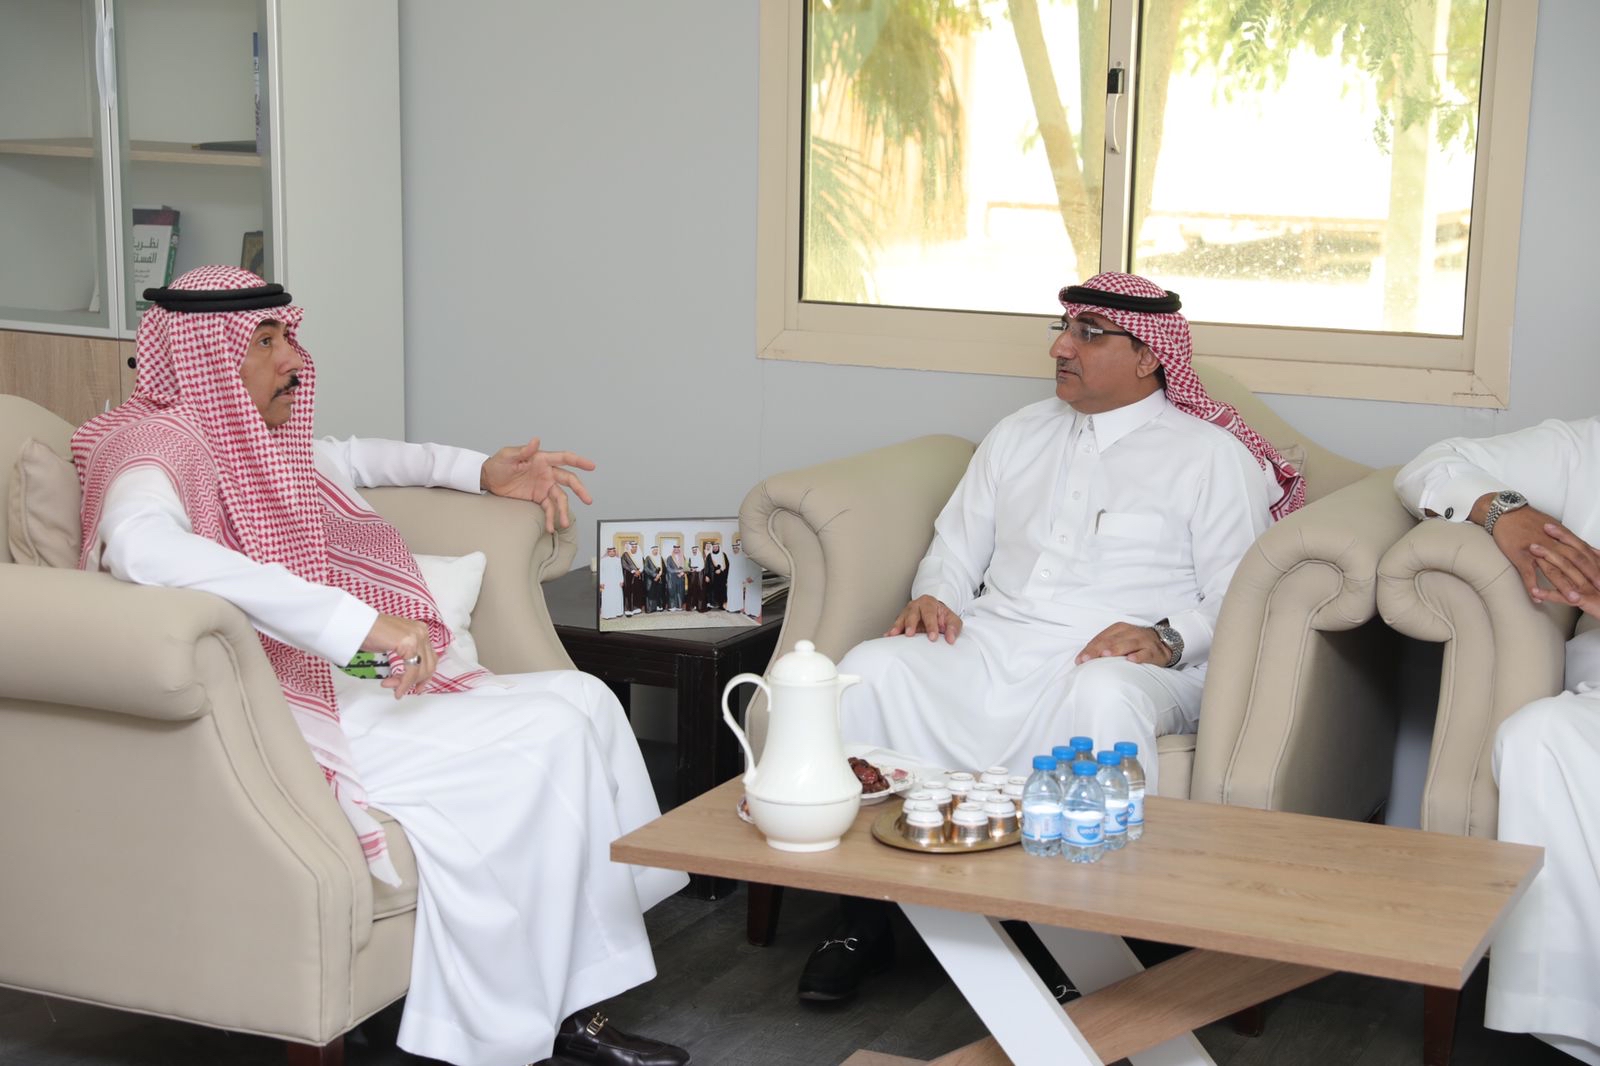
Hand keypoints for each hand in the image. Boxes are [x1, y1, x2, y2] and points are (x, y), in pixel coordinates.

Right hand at [360, 613, 437, 698]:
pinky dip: (404, 683)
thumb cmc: (370, 632)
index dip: (425, 676)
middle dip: (415, 682)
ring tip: (392, 687)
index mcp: (420, 630)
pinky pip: (411, 671)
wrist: (356, 624)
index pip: (431, 658)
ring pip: (420, 670)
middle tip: (401, 689)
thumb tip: (410, 676)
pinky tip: (396, 689)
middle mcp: (421, 632)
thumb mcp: (395, 644)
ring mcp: (417, 636)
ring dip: (405, 684)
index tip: (418, 687)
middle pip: (428, 666)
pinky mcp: (409, 643)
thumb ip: (406, 655)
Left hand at [480, 438, 596, 533]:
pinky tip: (550, 527)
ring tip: (564, 523)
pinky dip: (550, 517)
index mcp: (542, 459)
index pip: (564, 458)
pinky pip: (548, 508)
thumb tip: (536, 441)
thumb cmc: (498, 464)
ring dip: (563, 511)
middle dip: (579, 490)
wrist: (488, 479)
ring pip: (560, 498)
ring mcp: (543, 486)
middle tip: (588, 500)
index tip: (591, 466)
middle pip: (568, 480)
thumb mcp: (508, 455)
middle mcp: (547, 473)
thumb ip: (523, 450)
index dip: (579, 461)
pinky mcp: (538, 498)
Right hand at [886, 595, 961, 642]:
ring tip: (893, 634)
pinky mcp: (901, 621)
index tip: (932, 637)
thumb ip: (953, 628)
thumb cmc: (942, 617)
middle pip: (912, 613)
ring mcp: (906, 613)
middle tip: (910, 634)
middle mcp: (915, 606)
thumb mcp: (952, 620)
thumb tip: (951, 639)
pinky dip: (891, 631)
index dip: (931, 626)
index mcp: (929, 603)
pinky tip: (887, 636)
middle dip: (911, 624)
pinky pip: (895, 626)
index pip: (929, 614)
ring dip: (897, 627)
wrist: (934, 614)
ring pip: (901, 618)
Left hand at [1075, 622, 1170, 666]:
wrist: (1165, 643)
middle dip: (1098, 650)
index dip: (1090, 648)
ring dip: (1116, 649)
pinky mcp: (1153, 651)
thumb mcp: (1120, 640)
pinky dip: (1139, 656)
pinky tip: (1131, 660)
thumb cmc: (1136, 643)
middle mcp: (1130, 632)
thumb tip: (1084, 658)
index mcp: (1119, 628)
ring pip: (1128, 644)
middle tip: (1087, 659)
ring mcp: (1143, 641)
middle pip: (1111, 640)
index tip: (1080, 660)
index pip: (1101, 638)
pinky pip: (1146, 653)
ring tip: (1105, 655)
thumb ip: (1104, 646)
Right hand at [1487, 506, 1599, 604]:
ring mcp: (1535, 550)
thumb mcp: (1554, 525)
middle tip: (1597, 591)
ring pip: (1553, 569)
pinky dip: (1532, 586)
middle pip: (1573, 562)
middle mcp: (1552, 544)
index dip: (1596, 566)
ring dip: (1564, 586)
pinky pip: (1527, 573)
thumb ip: (1570, 540)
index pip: (1584, 553)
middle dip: (1587, 578)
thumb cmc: (1528, 519)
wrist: (1506, 512)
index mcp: (1561, 537)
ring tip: (1573, 599)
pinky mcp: (1519, 555)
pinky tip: (1537, 598)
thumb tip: (1588, 550)